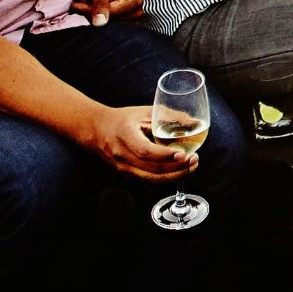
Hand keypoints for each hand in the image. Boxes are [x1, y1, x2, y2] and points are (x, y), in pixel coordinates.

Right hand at [76, 100, 201, 182]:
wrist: (97, 130)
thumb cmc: (123, 119)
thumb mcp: (145, 111)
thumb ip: (169, 116)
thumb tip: (195, 122)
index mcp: (125, 136)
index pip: (145, 151)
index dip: (165, 155)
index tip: (183, 154)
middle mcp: (122, 155)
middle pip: (151, 169)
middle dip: (176, 168)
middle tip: (194, 160)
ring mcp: (123, 168)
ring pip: (151, 179)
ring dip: (174, 176)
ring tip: (190, 167)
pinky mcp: (126, 174)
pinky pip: (148, 179)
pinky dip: (165, 177)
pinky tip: (178, 170)